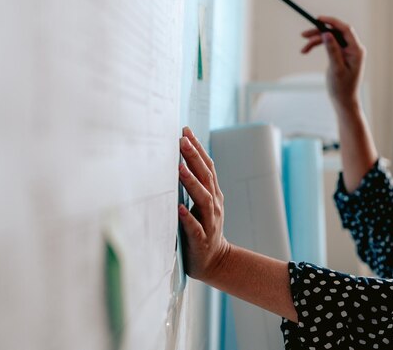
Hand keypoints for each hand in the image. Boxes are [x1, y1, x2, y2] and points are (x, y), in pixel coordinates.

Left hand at [178, 127, 230, 282]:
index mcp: (213, 194)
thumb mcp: (201, 204)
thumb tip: (178, 160)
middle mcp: (214, 205)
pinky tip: (179, 208)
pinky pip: (195, 228)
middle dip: (194, 158)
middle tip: (182, 141)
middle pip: (206, 177)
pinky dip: (188, 217)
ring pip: (203, 199)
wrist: (215, 262)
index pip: (207, 166)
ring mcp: (209, 222)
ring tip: (180, 168)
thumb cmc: (202, 229)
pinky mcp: (201, 240)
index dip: (198, 148)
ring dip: (192, 183)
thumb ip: (194, 185)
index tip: (186, 130)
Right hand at [300, 16, 365, 110]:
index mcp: (356, 50)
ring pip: (330, 39)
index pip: (345, 29)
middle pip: (335, 33)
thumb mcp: (336, 69)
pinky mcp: (341, 55)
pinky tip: (307, 50)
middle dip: (319, 33)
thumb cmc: (342, 88)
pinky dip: (319, 46)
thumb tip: (327, 34)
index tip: (318, 19)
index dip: (332, 22)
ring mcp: (347, 51)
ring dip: (316, 41)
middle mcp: (353, 48)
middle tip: (303, 35)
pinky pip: (329, 45)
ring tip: (303, 49)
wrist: (344, 100)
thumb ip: (332, 50)